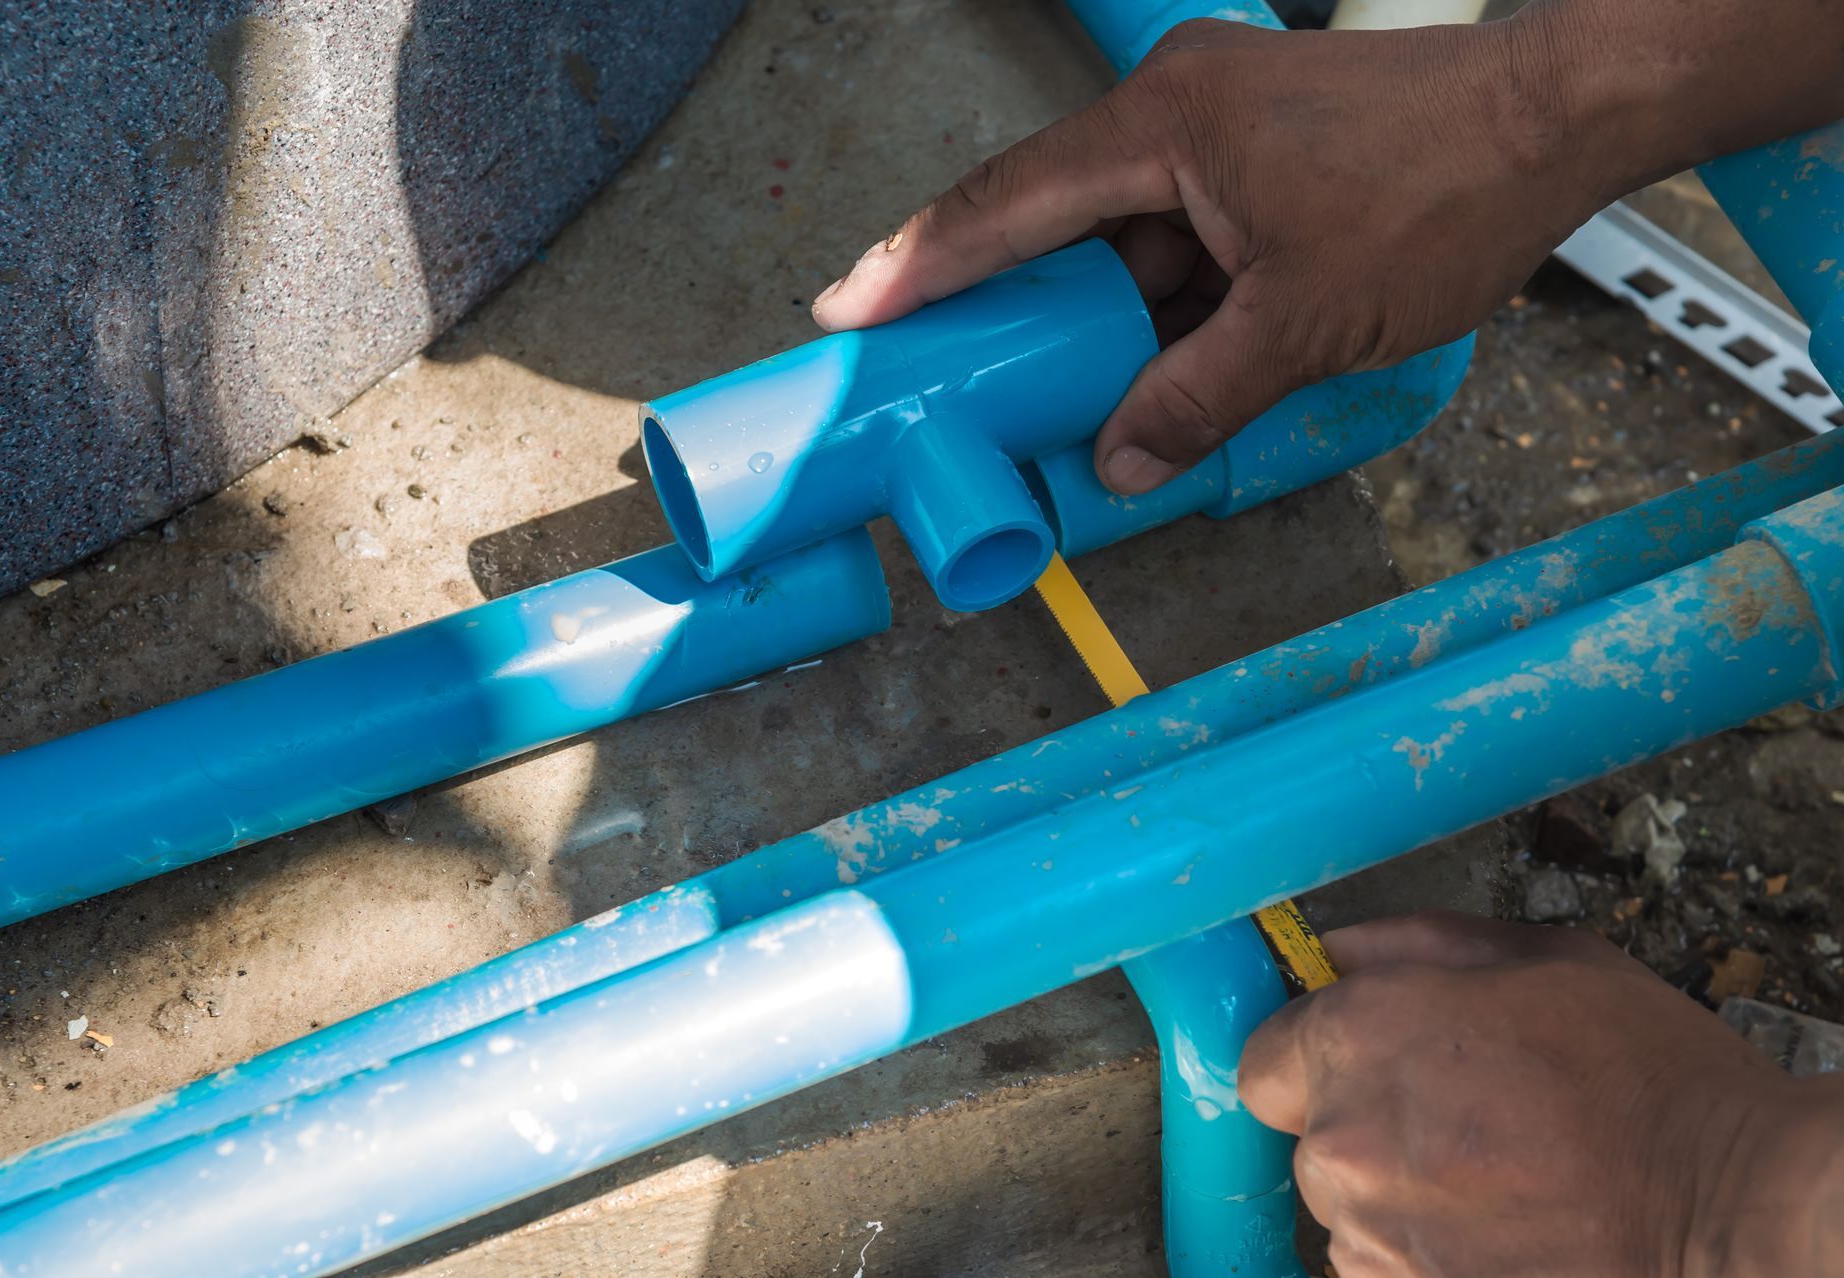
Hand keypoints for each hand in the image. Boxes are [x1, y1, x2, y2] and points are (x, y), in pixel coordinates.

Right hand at [813, 17, 1595, 493]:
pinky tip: (1151, 376)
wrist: (1562, 122)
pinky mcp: (1257, 164)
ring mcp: (1217, 137)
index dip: (918, 265)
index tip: (848, 309)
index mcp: (1164, 127)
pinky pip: (1177, 246)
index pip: (1007, 204)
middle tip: (937, 380)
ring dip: (1098, 327)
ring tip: (1055, 406)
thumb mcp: (1303, 321)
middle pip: (1052, 224)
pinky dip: (1160, 312)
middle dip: (1003, 312)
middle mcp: (1176, 115)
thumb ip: (1198, 396)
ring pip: (1121, 246)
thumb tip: (1123, 459)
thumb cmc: (1447, 185)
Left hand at [1237, 912, 1843, 1276]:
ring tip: (1501, 1184)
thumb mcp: (1540, 959)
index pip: (1260, 1060)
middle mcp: (1343, 1139)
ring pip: (1348, 1213)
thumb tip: (1328, 951)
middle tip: (1463, 1125)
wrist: (1731, 1207)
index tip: (1369, 1065)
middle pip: (1307, 1141)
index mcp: (1358, 1037)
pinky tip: (1504, 1233)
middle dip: (1364, 1129)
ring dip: (1399, 1199)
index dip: (1312, 1060)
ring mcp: (1371, 1235)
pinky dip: (1427, 1256)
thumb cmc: (1647, 1075)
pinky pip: (1383, 1268)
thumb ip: (1410, 946)